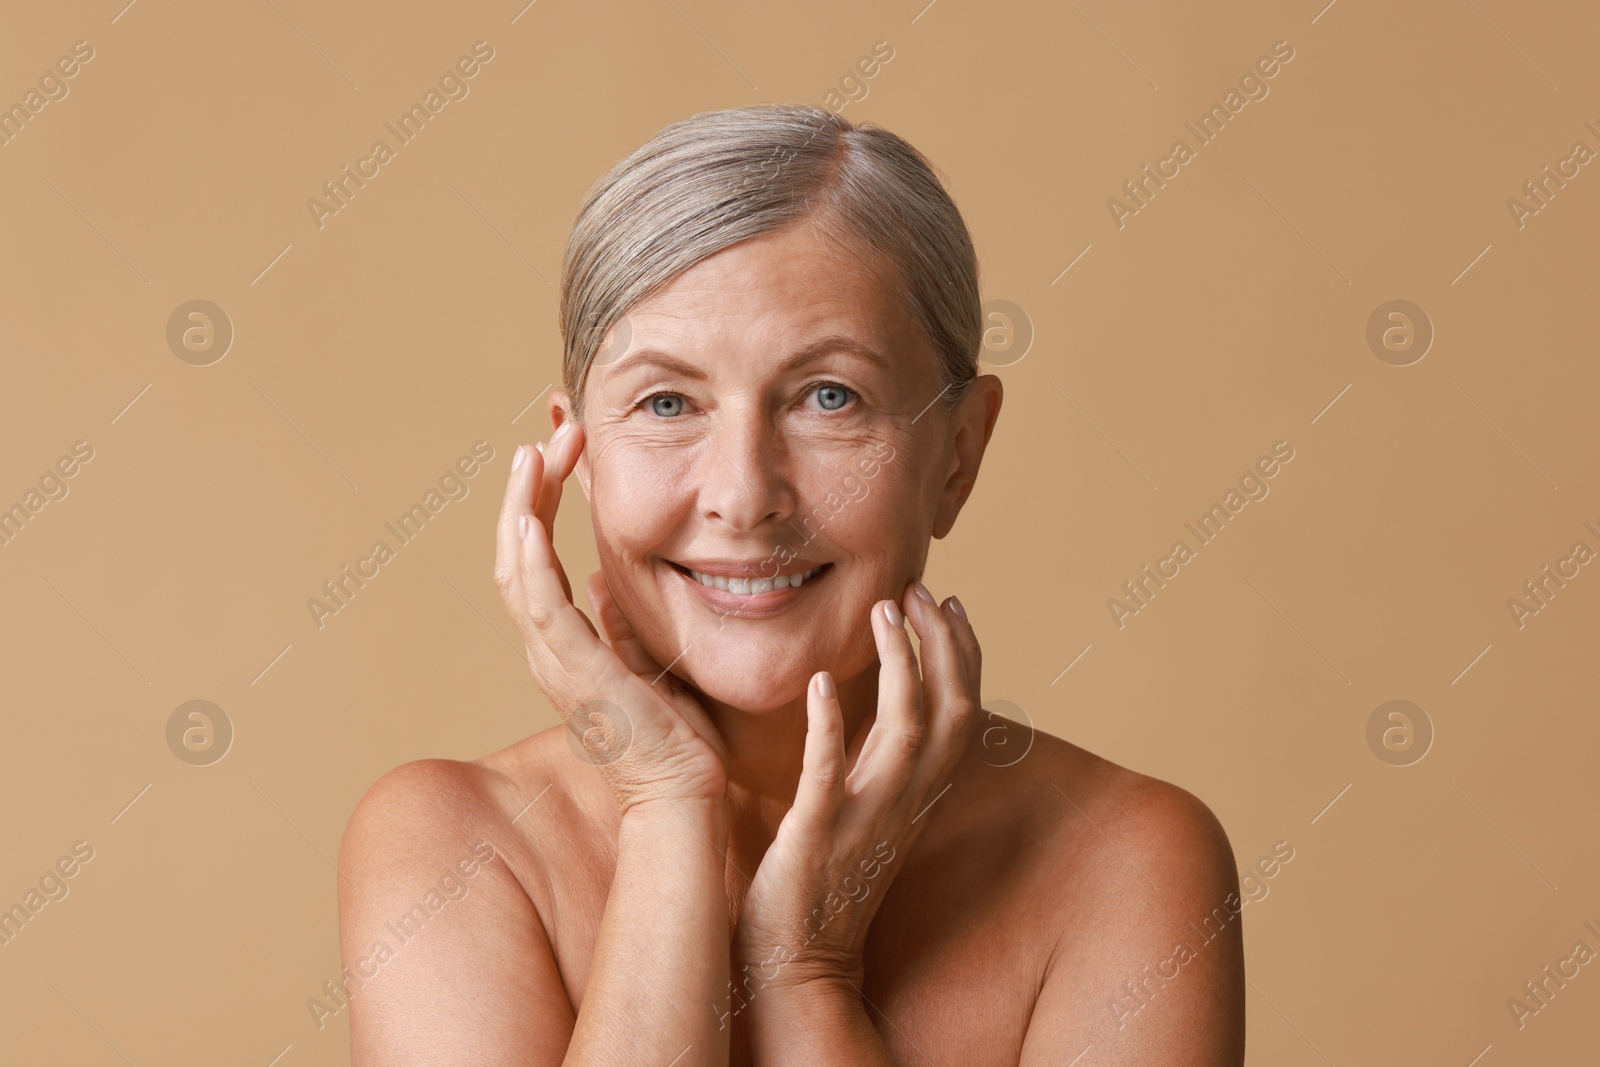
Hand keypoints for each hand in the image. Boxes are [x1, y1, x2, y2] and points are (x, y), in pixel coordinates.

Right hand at [494, 422, 730, 813]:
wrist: (685, 795)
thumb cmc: (674, 741)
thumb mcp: (647, 662)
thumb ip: (621, 622)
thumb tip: (604, 580)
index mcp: (563, 647)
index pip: (535, 560)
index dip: (537, 504)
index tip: (560, 453)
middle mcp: (548, 650)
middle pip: (516, 554)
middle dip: (528, 489)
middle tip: (552, 434)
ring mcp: (555, 661)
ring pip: (517, 569)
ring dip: (522, 506)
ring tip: (535, 452)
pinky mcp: (576, 672)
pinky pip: (539, 606)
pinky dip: (529, 558)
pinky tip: (528, 517)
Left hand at [732, 582, 979, 990]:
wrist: (799, 965)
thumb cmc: (822, 885)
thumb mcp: (864, 813)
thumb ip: (875, 761)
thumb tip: (877, 709)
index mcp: (915, 794)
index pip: (961, 712)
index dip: (963, 654)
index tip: (949, 601)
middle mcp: (904, 803)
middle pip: (951, 711)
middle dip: (942, 644)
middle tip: (919, 588)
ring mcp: (865, 820)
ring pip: (906, 731)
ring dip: (902, 665)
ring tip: (884, 610)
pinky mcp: (816, 839)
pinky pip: (830, 777)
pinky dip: (831, 728)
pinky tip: (824, 683)